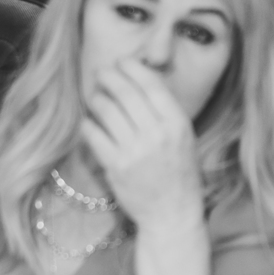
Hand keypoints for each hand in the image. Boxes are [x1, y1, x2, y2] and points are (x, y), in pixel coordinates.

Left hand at [80, 60, 204, 233]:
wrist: (172, 213)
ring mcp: (135, 151)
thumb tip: (141, 80)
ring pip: (106, 110)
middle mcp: (157, 134)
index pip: (151, 84)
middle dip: (109, 77)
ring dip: (97, 98)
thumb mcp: (185, 136)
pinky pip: (94, 135)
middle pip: (125, 93)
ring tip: (95, 95)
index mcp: (177, 123)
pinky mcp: (115, 166)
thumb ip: (166, 111)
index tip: (122, 62)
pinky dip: (88, 124)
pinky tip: (88, 121)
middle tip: (101, 71)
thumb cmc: (180, 172)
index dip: (132, 68)